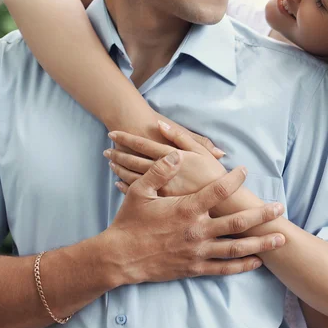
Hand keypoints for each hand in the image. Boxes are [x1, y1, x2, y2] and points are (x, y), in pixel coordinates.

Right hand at [104, 150, 285, 283]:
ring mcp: (198, 252)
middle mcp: (197, 231)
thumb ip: (160, 171)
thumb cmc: (130, 221)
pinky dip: (242, 265)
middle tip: (280, 208)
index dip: (234, 179)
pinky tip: (257, 261)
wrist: (119, 257)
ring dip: (260, 243)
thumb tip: (177, 153)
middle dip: (261, 215)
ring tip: (280, 239)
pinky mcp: (194, 268)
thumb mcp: (140, 190)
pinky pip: (223, 268)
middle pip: (237, 222)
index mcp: (186, 209)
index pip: (218, 191)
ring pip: (236, 248)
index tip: (245, 171)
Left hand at [105, 121, 226, 196]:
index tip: (112, 133)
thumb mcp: (200, 150)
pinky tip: (119, 183)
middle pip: (133, 160)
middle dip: (118, 153)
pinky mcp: (160, 201)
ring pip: (133, 176)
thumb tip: (161, 124)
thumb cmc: (212, 174)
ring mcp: (159, 188)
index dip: (126, 138)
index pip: (142, 145)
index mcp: (170, 156)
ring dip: (121, 168)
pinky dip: (126, 186)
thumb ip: (180, 136)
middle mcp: (162, 171)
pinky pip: (139, 193)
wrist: (222, 203)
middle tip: (106, 150)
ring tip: (111, 163)